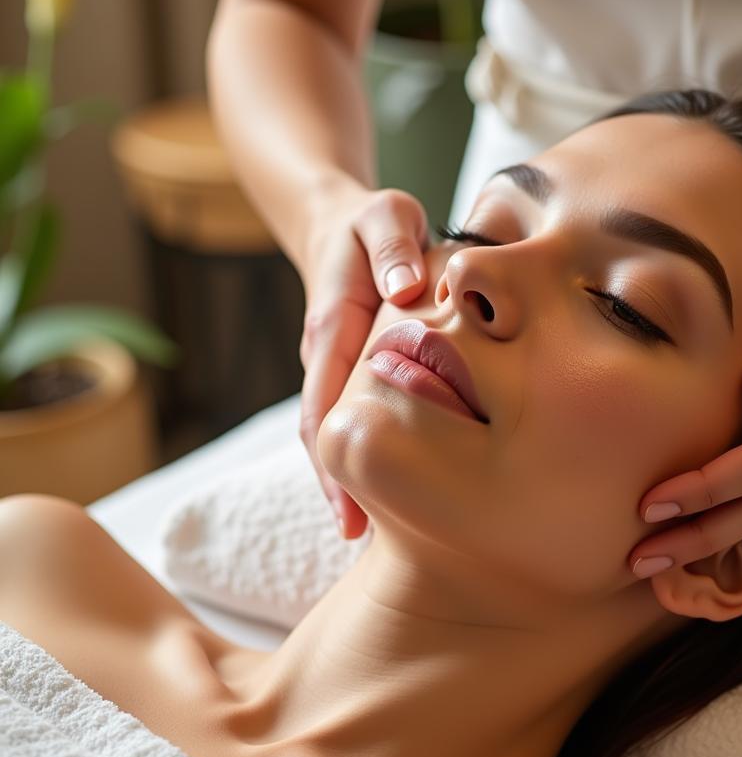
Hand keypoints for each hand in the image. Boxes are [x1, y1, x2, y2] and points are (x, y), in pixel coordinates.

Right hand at [298, 186, 430, 538]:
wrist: (338, 223)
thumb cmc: (371, 223)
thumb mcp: (386, 216)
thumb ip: (393, 248)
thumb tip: (405, 292)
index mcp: (331, 329)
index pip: (324, 404)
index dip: (334, 459)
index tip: (349, 511)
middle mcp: (324, 356)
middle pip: (320, 433)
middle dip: (335, 486)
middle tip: (359, 540)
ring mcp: (333, 367)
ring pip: (333, 430)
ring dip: (345, 478)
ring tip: (371, 532)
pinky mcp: (347, 369)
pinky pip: (349, 416)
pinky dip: (358, 452)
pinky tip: (385, 486)